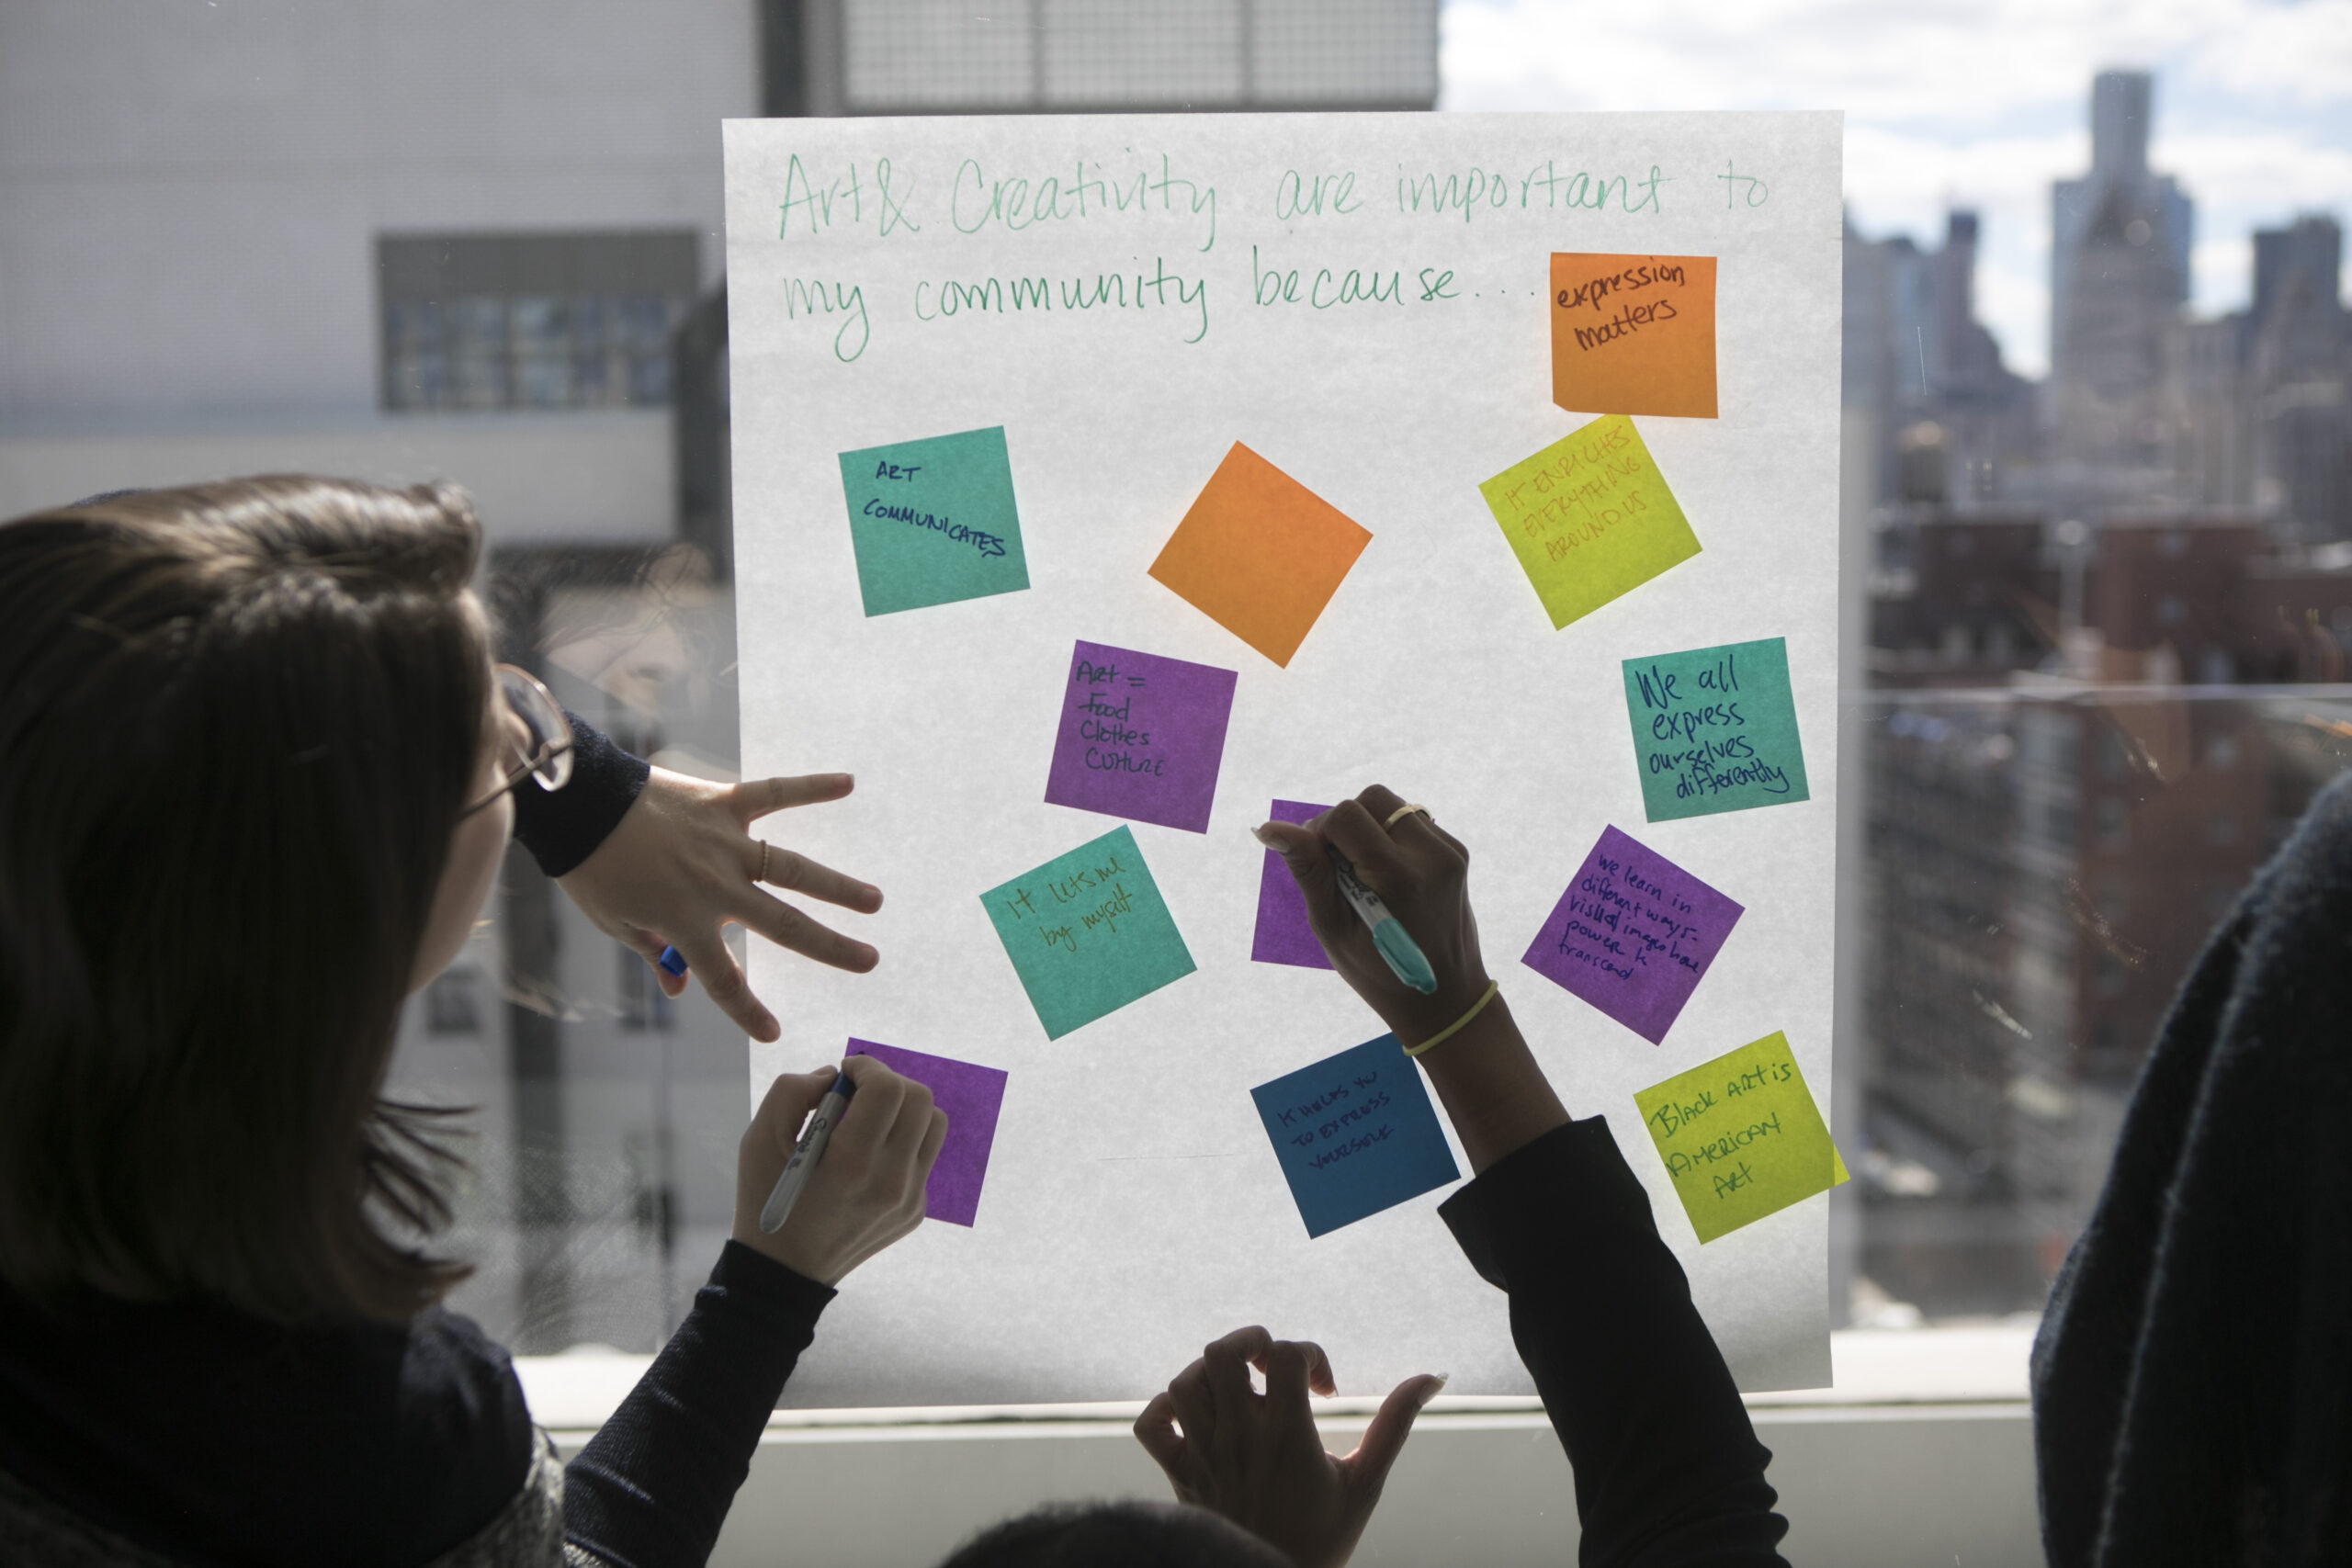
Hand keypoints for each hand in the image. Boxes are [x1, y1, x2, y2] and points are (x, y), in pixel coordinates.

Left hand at [558, 768, 881, 1041]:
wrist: (577, 804)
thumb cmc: (592, 869)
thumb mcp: (615, 923)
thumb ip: (653, 953)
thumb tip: (680, 987)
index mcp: (685, 921)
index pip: (724, 979)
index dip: (747, 1011)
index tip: (772, 1034)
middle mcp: (716, 886)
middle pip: (784, 925)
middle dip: (831, 947)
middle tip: (870, 961)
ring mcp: (725, 843)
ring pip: (792, 869)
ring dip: (837, 886)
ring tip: (874, 901)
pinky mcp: (723, 803)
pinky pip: (774, 793)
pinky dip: (811, 787)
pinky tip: (848, 783)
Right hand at [732, 1053, 946, 1285]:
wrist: (784, 1272)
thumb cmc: (766, 1199)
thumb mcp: (758, 1139)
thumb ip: (792, 1091)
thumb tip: (835, 1076)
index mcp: (853, 1162)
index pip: (888, 1089)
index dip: (868, 1067)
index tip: (846, 1073)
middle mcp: (891, 1181)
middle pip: (920, 1100)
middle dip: (888, 1083)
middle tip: (857, 1095)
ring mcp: (910, 1199)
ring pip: (934, 1125)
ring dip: (904, 1110)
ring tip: (868, 1121)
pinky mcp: (915, 1211)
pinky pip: (923, 1157)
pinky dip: (900, 1144)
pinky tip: (866, 1161)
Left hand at [1134, 1326, 1442, 1567]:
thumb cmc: (1324, 1538)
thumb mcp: (1366, 1482)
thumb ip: (1394, 1423)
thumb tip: (1432, 1376)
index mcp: (1288, 1436)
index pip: (1285, 1355)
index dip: (1309, 1354)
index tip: (1324, 1388)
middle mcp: (1239, 1439)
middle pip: (1221, 1352)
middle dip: (1250, 1341)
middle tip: (1273, 1366)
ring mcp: (1203, 1455)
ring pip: (1184, 1383)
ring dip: (1212, 1373)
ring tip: (1241, 1390)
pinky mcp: (1179, 1475)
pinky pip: (1150, 1425)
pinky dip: (1166, 1409)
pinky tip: (1200, 1417)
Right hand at [1256, 784, 1489, 1048]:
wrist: (1445, 996)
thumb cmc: (1380, 972)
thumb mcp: (1333, 927)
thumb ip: (1307, 870)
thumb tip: (1269, 827)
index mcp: (1399, 878)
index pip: (1346, 815)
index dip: (1321, 832)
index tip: (1320, 864)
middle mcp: (1431, 856)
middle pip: (1371, 799)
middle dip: (1345, 824)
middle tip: (1340, 867)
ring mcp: (1449, 852)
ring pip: (1392, 805)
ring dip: (1369, 828)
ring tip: (1364, 871)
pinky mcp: (1456, 852)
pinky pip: (1412, 821)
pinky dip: (1390, 837)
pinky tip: (1388, 875)